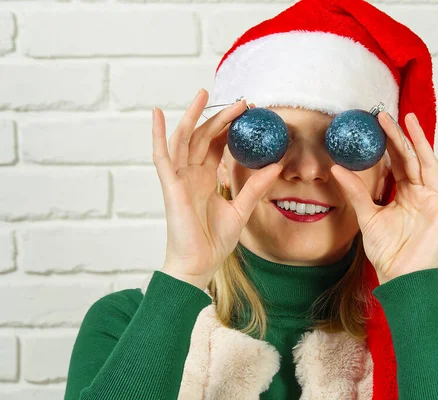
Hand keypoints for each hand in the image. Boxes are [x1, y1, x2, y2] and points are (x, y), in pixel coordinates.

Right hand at [152, 89, 281, 288]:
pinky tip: (158, 113)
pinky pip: (161, 156)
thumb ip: (255, 187)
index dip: (231, 128)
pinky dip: (158, 134)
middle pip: (203, 136)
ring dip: (193, 116)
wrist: (199, 264)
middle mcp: (191, 174)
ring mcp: (179, 178)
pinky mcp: (170, 186)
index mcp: (206, 178)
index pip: (217, 144)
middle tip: (241, 101)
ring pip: (183, 139)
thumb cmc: (215, 240)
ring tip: (203, 93)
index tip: (249, 113)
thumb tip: (276, 166)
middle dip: (220, 117)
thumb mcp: (242, 210)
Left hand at [330, 111, 437, 284]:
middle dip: (398, 136)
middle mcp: (419, 192)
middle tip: (385, 115)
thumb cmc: (386, 250)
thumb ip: (356, 192)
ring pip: (427, 164)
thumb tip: (336, 168)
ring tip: (411, 119)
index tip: (376, 123)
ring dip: (421, 142)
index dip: (387, 142)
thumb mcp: (367, 216)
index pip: (395, 161)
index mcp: (402, 192)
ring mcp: (434, 200)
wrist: (400, 277)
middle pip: (409, 158)